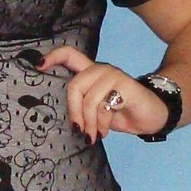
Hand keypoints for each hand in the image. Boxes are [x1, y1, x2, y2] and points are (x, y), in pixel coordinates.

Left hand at [39, 46, 167, 142]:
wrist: (151, 117)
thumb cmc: (121, 113)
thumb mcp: (96, 111)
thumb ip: (81, 107)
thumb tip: (64, 118)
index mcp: (91, 72)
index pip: (70, 55)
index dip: (54, 57)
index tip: (38, 66)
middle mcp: (100, 70)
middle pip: (74, 85)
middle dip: (73, 112)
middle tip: (79, 130)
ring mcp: (113, 76)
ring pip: (88, 99)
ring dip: (88, 123)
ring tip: (92, 136)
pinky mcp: (125, 86)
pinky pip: (104, 107)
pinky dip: (100, 124)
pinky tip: (103, 132)